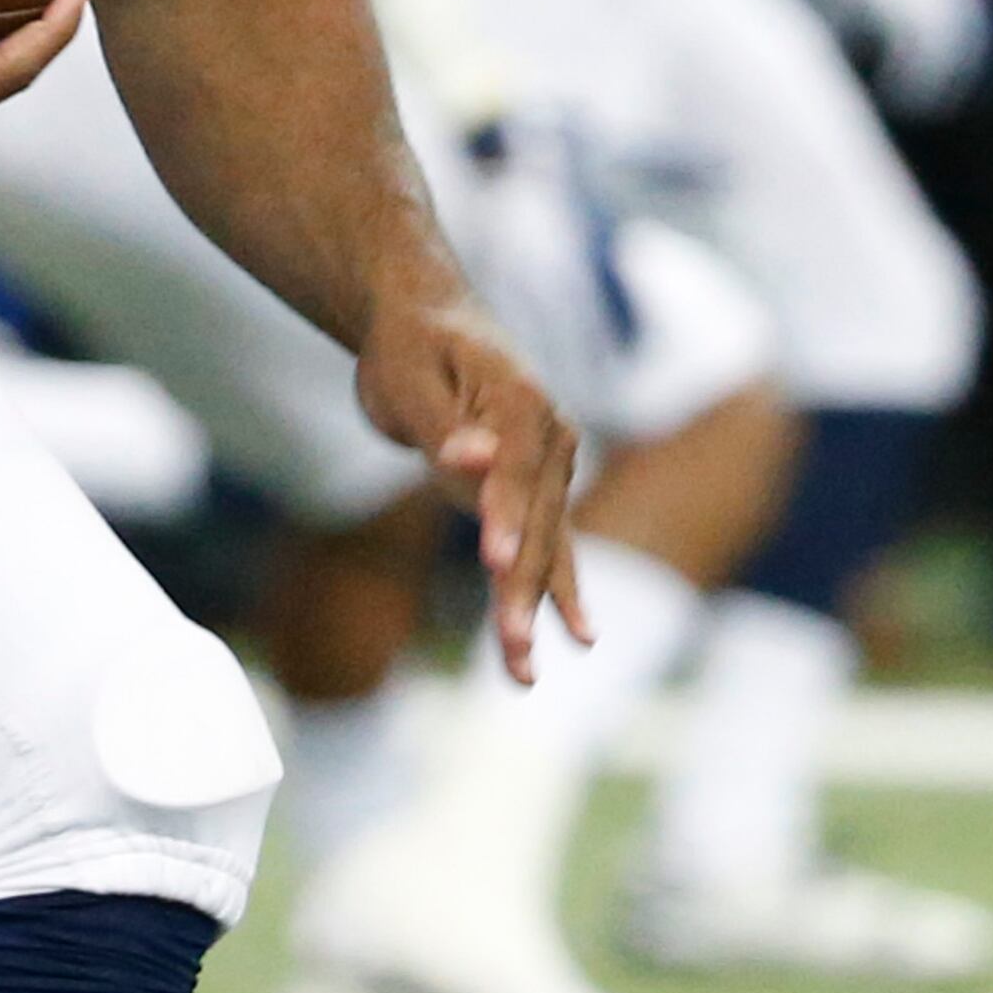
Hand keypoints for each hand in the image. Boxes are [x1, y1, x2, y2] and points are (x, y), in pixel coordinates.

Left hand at [357, 300, 583, 681]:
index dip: (505, 517)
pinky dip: (559, 592)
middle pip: (540, 522)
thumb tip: (473, 457)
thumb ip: (445, 426)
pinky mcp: (537, 490)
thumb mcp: (414, 379)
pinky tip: (580, 638)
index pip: (515, 471)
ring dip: (535, 607)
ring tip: (524, 673)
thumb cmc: (412, 345)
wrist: (426, 319)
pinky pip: (551, 548)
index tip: (494, 563)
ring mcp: (552, 466)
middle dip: (524, 586)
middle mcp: (552, 437)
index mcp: (524, 401)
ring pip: (547, 546)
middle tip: (513, 646)